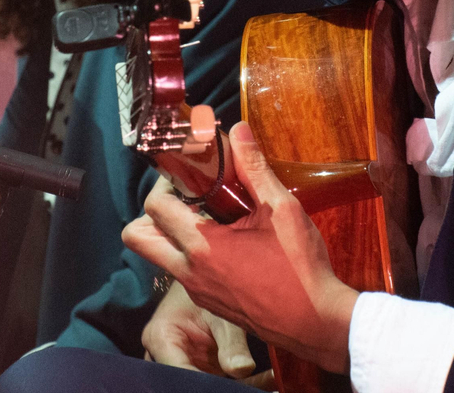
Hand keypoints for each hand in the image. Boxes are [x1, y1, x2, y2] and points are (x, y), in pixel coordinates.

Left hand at [123, 122, 358, 373]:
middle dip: (152, 212)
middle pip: (137, 238)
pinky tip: (228, 243)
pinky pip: (183, 274)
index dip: (165, 182)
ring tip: (209, 216)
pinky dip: (191, 254)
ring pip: (160, 256)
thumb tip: (238, 131)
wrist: (315, 322)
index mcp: (202, 246)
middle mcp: (189, 272)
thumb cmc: (300, 267)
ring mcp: (197, 291)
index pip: (154, 206)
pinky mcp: (209, 304)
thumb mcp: (281, 209)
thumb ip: (254, 168)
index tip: (190, 172)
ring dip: (172, 233)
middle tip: (185, 196)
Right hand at [142, 278, 255, 377]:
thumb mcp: (221, 311)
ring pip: (203, 384)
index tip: (231, 386)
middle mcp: (165, 354)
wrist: (208, 273)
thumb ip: (231, 343)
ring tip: (266, 379)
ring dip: (233, 386)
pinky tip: (268, 377)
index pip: (178, 373)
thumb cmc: (208, 283)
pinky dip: (243, 382)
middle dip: (217, 386)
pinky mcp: (199, 367)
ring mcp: (182, 362)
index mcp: (161, 337)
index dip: (203, 384)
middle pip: (187, 381)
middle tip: (247, 384)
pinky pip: (218, 381)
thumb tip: (242, 370)